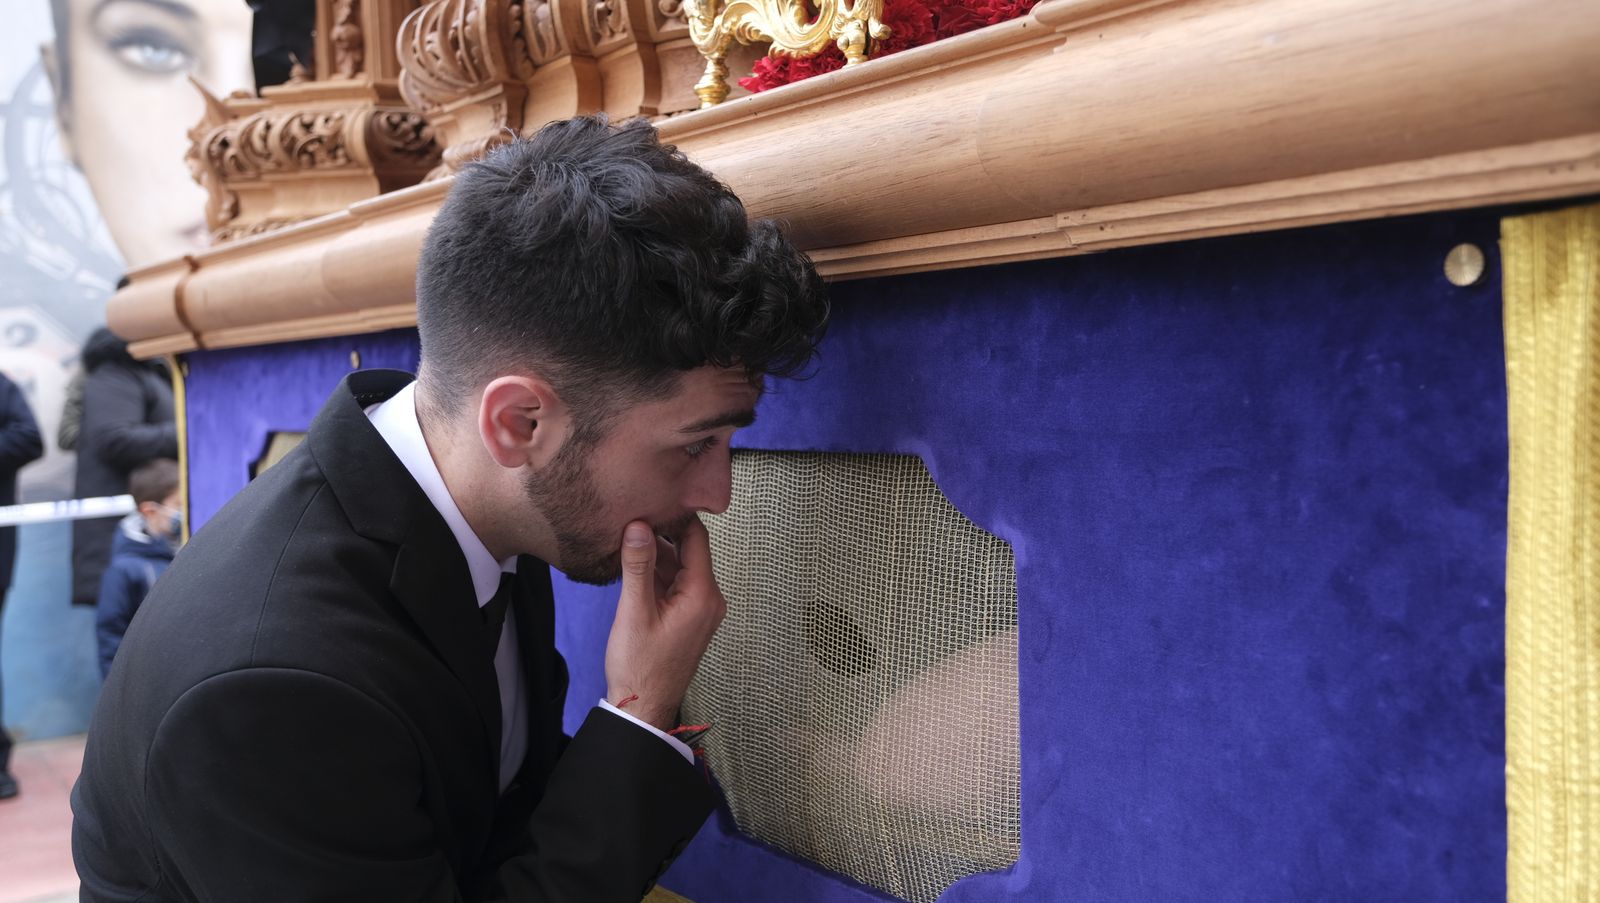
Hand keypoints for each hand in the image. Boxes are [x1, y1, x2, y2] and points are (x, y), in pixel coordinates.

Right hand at [604, 517, 726, 730]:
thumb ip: (638, 566)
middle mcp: (709, 599)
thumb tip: (639, 525)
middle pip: (689, 551)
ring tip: (627, 533)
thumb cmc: (640, 665)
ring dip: (656, 553)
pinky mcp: (688, 617)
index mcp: (703, 594)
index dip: (675, 516)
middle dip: (662, 533)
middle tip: (633, 512)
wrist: (643, 706)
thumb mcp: (635, 611)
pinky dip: (657, 573)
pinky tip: (632, 563)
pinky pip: (675, 584)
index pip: (696, 539)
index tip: (652, 498)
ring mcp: (700, 609)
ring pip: (680, 567)